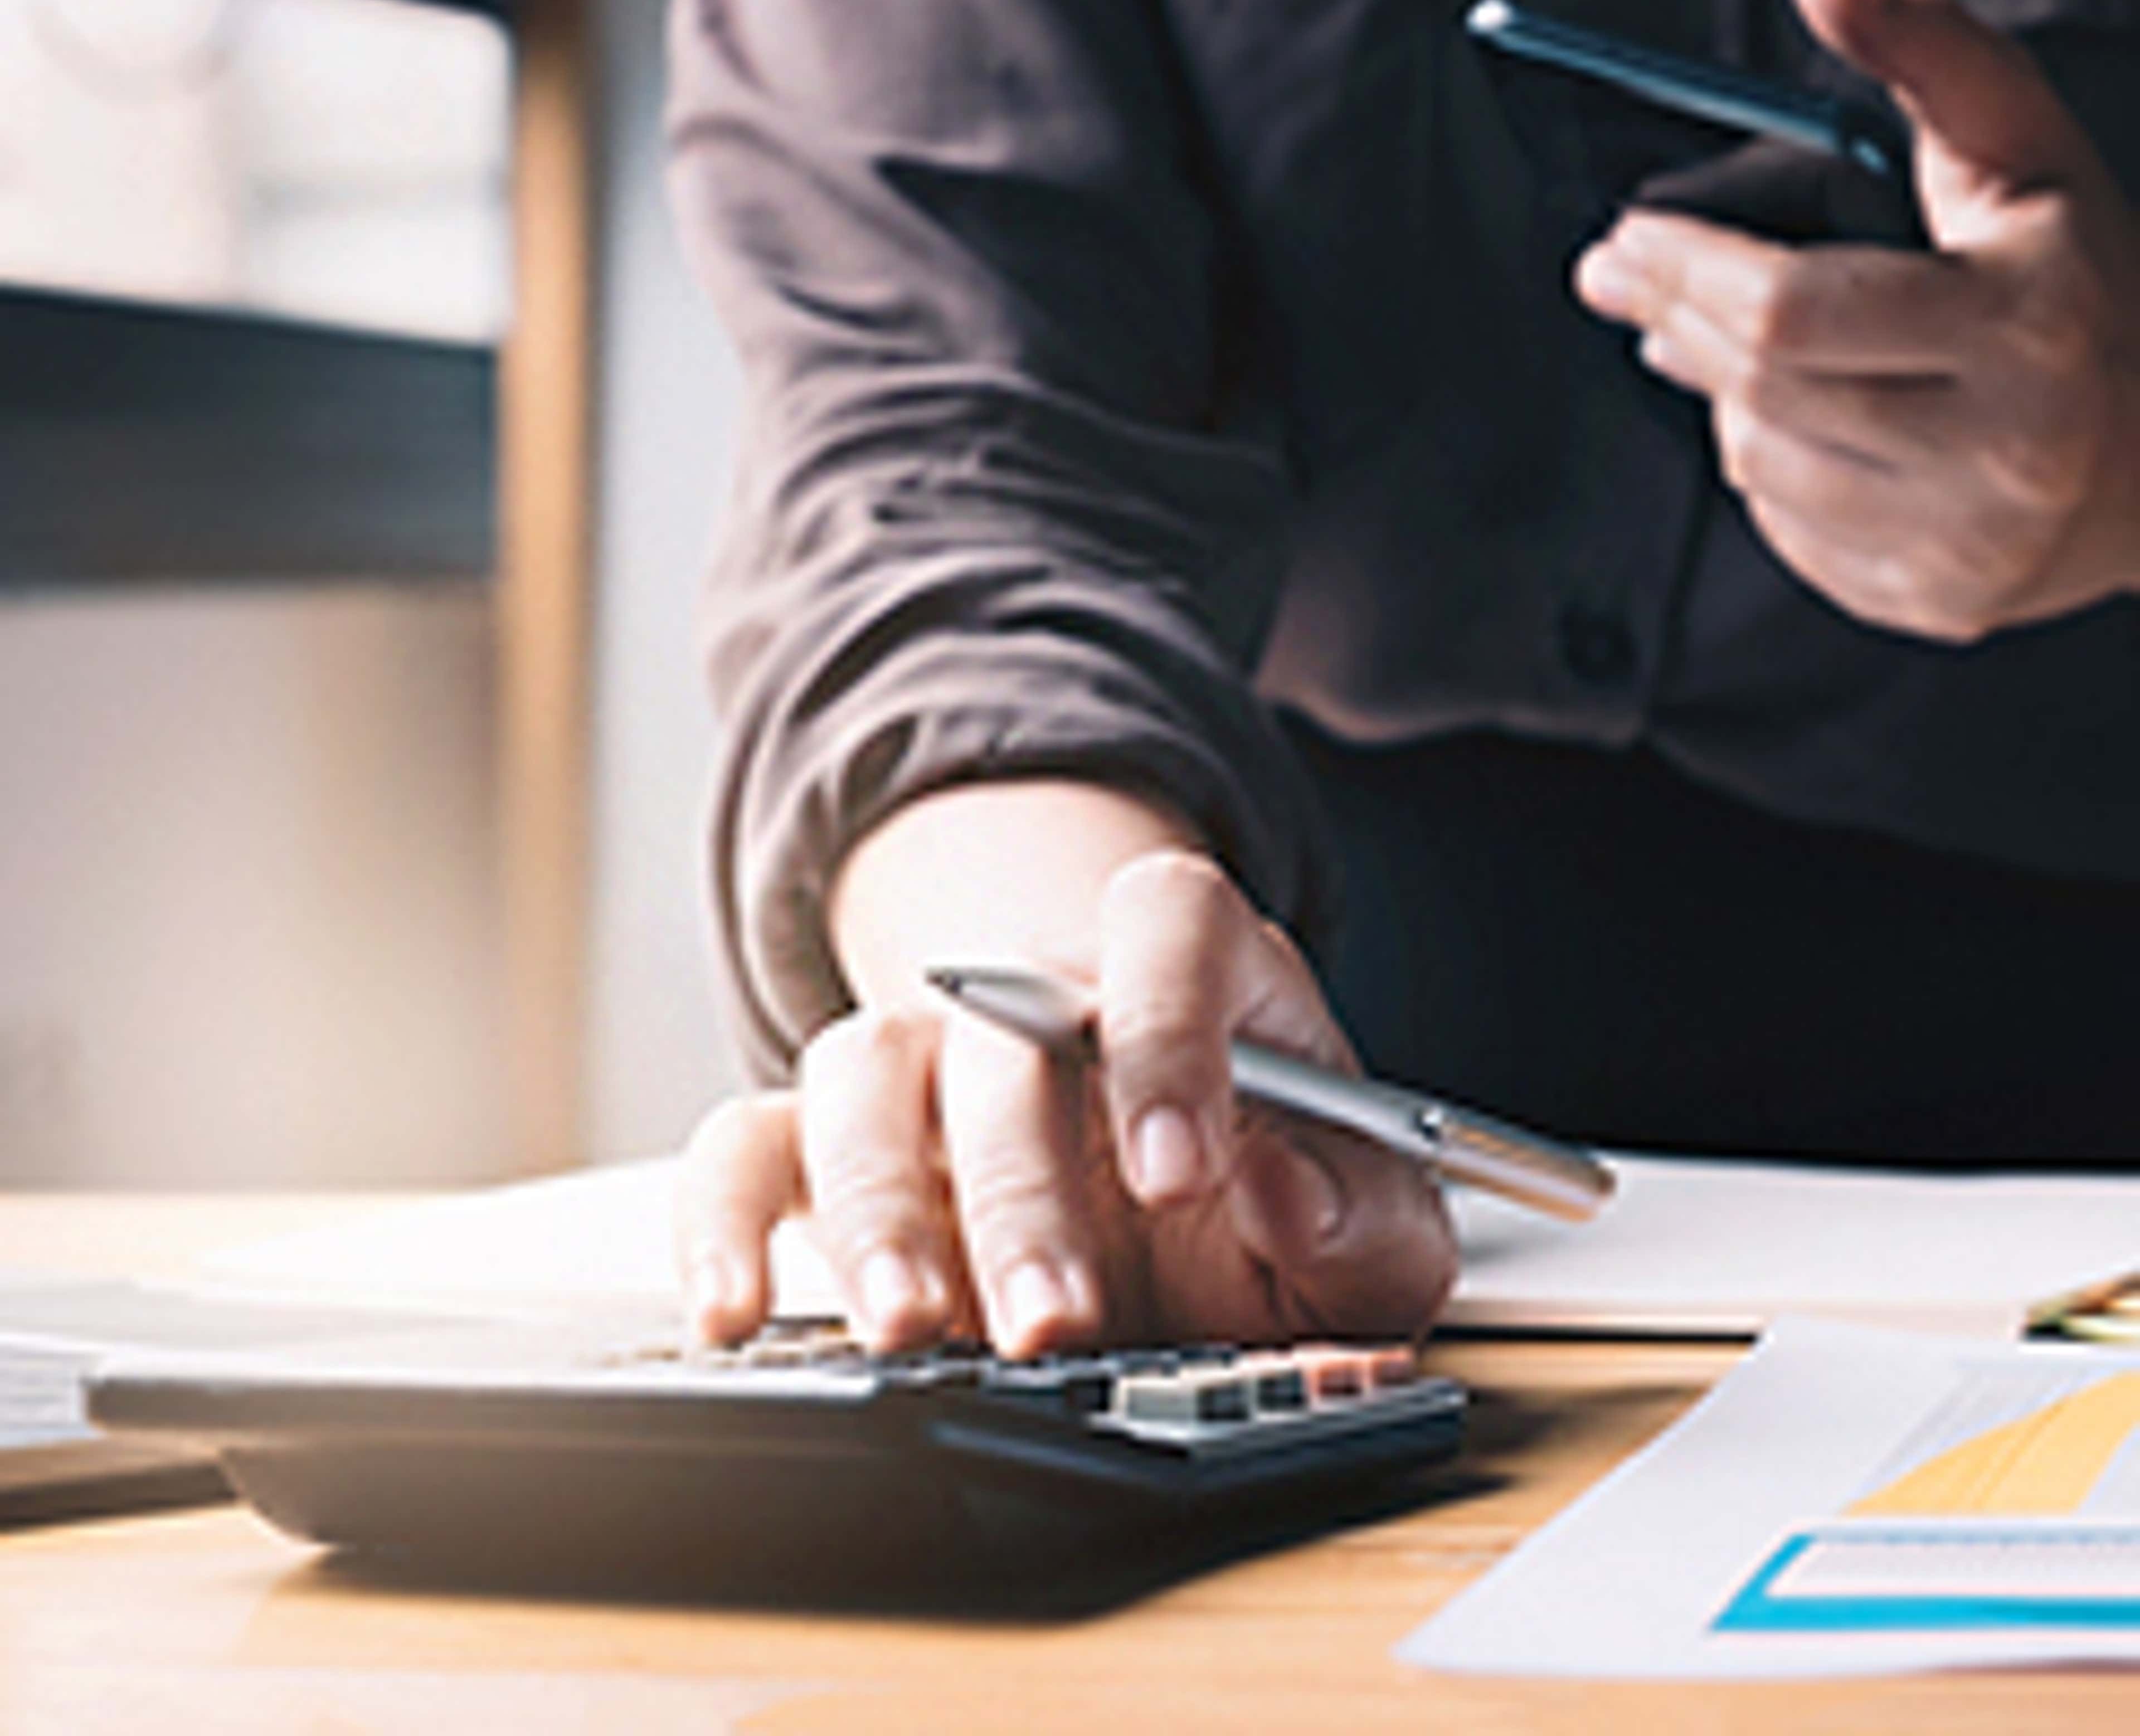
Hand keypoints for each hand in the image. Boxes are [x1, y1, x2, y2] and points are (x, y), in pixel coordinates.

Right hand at [678, 817, 1454, 1357]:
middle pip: (1004, 1032)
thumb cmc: (1267, 1182)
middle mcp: (1038, 999)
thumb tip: (1289, 1196)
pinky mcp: (830, 1151)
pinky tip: (736, 1311)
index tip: (1178, 1169)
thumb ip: (1365, 1209)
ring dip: (878, 1205)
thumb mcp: (1369, 1214)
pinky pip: (745, 1147)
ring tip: (910, 1329)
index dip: (1167, 1031)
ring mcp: (924, 1064)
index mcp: (1189, 974)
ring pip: (861, 1072)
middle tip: (1055, 1322)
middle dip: (1024, 1185)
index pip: (1166, 925)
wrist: (1165, 1177)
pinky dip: (721, 1221)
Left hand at [1576, 0, 2139, 642]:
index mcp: (2029, 328)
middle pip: (1760, 388)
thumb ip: (1928, 48)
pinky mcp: (1934, 603)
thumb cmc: (2088, 279)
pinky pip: (1787, 532)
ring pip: (1758, 463)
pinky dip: (1764, 466)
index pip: (1792, 311)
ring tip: (1715, 342)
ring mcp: (1968, 545)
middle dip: (1673, 320)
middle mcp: (2005, 453)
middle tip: (1620, 275)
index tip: (1617, 240)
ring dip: (1718, 392)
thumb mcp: (2029, 149)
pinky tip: (1782, 420)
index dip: (1685, 271)